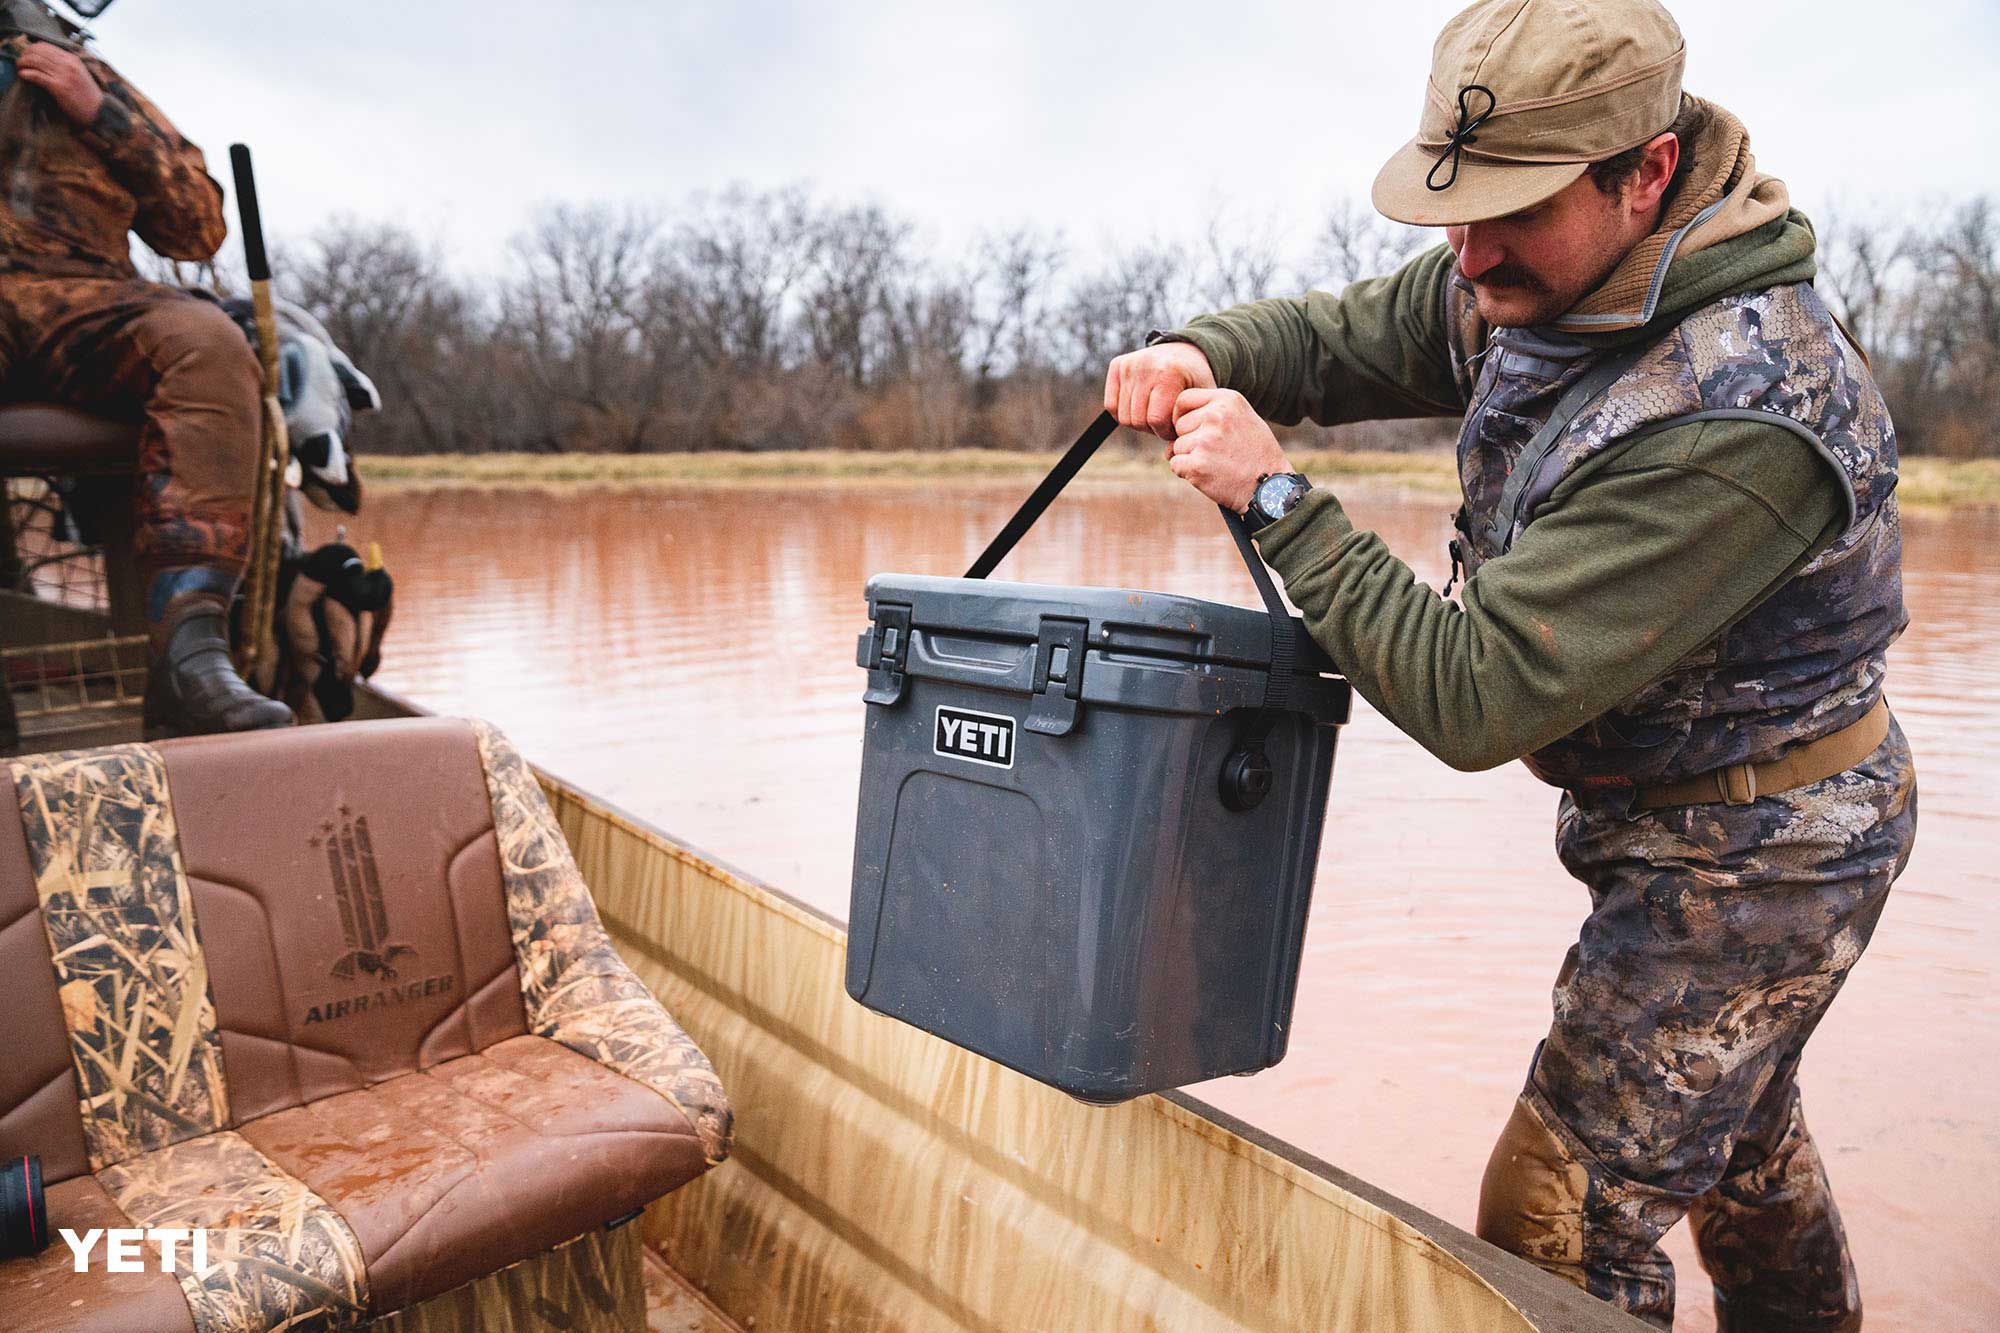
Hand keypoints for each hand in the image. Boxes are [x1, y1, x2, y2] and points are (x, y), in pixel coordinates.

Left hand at [15, 41, 102, 125]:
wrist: (100, 111)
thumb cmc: (88, 96)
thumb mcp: (79, 73)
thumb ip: (66, 65)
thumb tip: (48, 60)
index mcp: (72, 59)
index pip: (45, 46)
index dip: (31, 49)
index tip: (26, 56)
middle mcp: (67, 64)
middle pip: (37, 51)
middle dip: (24, 55)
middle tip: (21, 62)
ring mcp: (64, 75)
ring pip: (35, 61)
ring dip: (23, 63)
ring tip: (20, 68)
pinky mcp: (59, 87)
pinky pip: (37, 76)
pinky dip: (26, 74)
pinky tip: (23, 75)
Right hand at [1104, 341, 1215, 440]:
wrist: (1184, 352)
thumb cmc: (1194, 381)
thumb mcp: (1203, 399)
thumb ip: (1192, 424)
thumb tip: (1171, 453)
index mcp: (1169, 373)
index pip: (1156, 420)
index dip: (1166, 432)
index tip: (1176, 428)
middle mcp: (1146, 365)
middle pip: (1137, 420)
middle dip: (1152, 429)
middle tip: (1165, 423)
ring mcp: (1129, 365)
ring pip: (1123, 417)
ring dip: (1139, 423)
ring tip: (1155, 416)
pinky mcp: (1117, 365)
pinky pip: (1111, 406)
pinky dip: (1124, 414)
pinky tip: (1140, 409)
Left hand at [1166, 388, 1290, 513]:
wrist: (1270, 487)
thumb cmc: (1256, 454)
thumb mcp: (1242, 418)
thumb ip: (1212, 412)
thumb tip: (1172, 427)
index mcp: (1227, 400)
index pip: (1183, 399)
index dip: (1182, 416)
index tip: (1192, 429)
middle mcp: (1215, 415)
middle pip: (1179, 424)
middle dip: (1189, 439)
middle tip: (1215, 453)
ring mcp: (1205, 440)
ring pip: (1177, 446)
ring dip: (1190, 458)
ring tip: (1217, 464)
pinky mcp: (1197, 464)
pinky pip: (1176, 465)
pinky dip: (1187, 473)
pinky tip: (1209, 475)